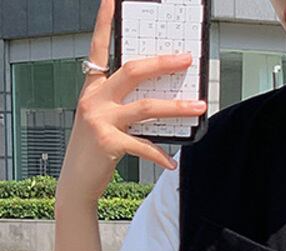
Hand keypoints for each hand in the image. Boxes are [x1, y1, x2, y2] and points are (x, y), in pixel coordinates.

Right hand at [57, 0, 206, 204]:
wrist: (76, 182)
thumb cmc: (94, 151)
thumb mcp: (104, 121)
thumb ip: (123, 107)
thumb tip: (160, 102)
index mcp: (92, 88)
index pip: (98, 48)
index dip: (104, 22)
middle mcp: (94, 99)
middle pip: (133, 71)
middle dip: (162, 63)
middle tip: (186, 58)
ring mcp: (100, 120)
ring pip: (146, 108)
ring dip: (177, 107)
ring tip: (199, 107)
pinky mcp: (109, 143)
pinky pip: (144, 146)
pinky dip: (161, 156)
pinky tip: (172, 164)